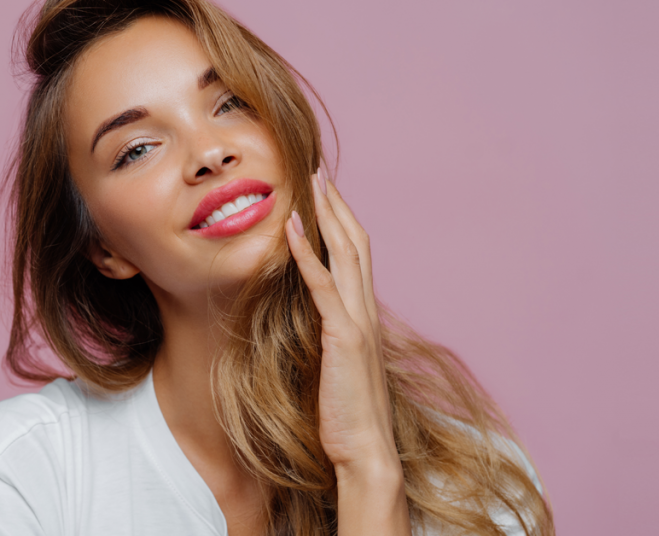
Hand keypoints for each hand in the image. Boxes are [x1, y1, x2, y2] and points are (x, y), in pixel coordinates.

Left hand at [284, 169, 397, 474]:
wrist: (367, 452)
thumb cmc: (349, 417)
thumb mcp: (337, 369)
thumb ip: (331, 340)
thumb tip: (315, 326)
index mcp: (364, 319)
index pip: (357, 260)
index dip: (343, 226)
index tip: (327, 198)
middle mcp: (366, 313)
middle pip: (357, 245)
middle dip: (338, 207)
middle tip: (321, 173)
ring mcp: (357, 323)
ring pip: (347, 255)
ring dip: (328, 216)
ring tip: (312, 184)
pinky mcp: (343, 337)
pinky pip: (323, 285)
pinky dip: (307, 252)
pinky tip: (292, 227)